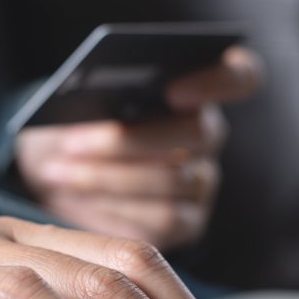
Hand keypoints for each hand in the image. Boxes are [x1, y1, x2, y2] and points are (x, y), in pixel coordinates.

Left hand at [14, 46, 261, 249]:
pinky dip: (113, 207)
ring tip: (58, 170)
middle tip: (73, 141)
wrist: (59, 169)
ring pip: (172, 179)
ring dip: (107, 176)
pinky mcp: (188, 223)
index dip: (215, 81)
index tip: (172, 90)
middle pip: (196, 131)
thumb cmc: (74, 123)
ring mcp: (203, 181)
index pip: (241, 75)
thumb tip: (93, 103)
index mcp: (198, 86)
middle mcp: (209, 133)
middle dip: (130, 138)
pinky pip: (163, 219)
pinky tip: (74, 196)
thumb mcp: (75, 101)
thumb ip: (97, 92)